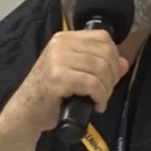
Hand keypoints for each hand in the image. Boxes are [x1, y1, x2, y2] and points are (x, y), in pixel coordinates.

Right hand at [0, 30, 129, 135]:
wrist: (25, 113)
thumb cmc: (50, 94)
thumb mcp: (75, 73)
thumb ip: (99, 65)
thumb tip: (124, 63)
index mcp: (65, 38)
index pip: (103, 38)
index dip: (114, 57)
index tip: (111, 76)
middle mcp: (60, 44)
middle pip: (104, 54)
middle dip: (112, 76)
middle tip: (105, 92)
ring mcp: (58, 60)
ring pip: (100, 69)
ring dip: (106, 89)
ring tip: (100, 100)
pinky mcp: (58, 78)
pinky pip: (92, 84)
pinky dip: (100, 97)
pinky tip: (96, 106)